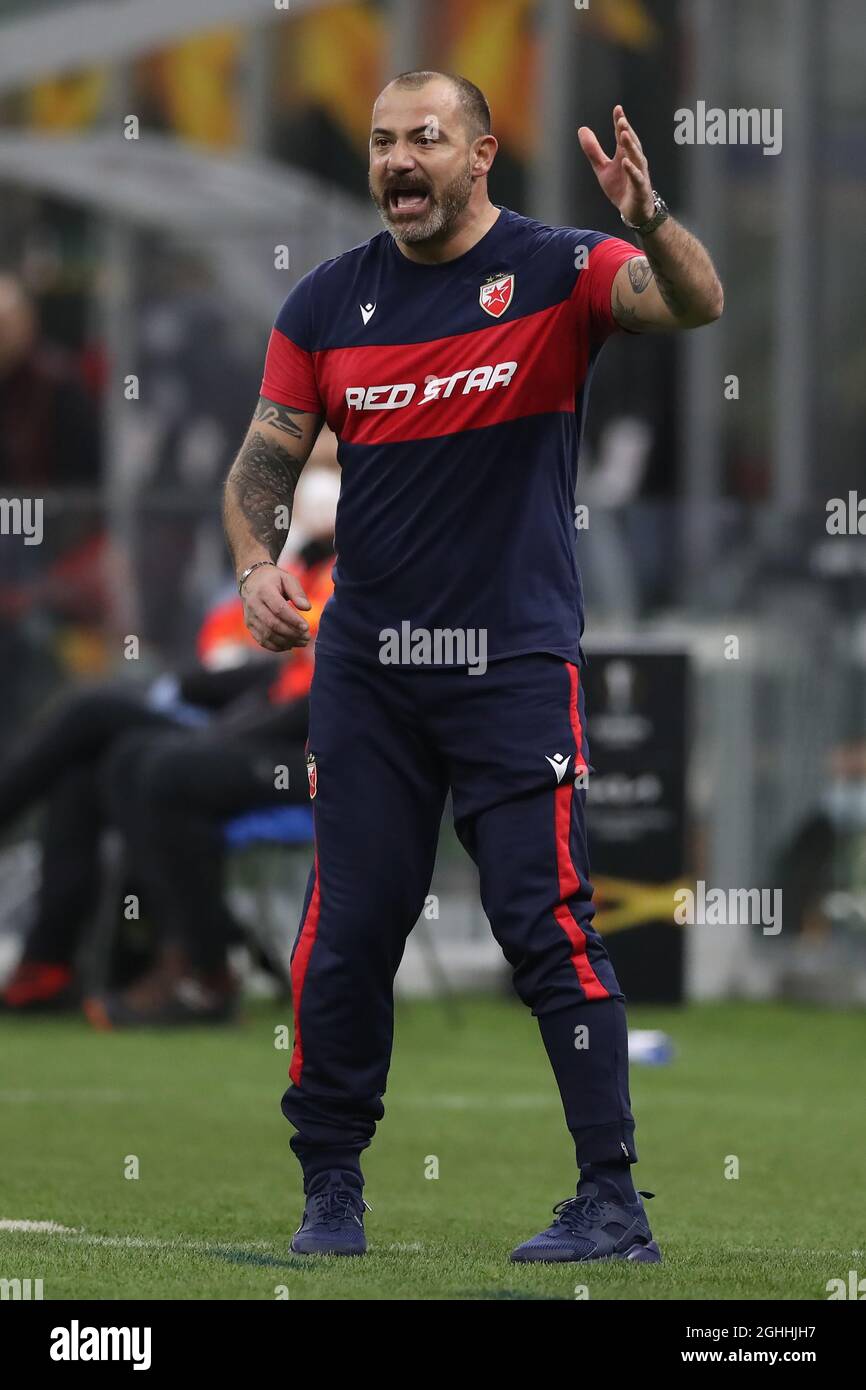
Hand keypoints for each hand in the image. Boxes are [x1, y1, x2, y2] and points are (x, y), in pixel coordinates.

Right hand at [241, 564, 311, 651]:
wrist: (251, 580)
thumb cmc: (274, 580)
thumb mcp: (287, 579)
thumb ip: (298, 592)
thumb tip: (307, 608)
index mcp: (264, 590)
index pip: (279, 609)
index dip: (293, 620)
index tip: (306, 627)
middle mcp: (254, 604)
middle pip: (273, 624)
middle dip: (292, 633)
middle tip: (307, 637)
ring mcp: (250, 616)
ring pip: (267, 635)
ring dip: (286, 641)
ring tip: (302, 642)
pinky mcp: (249, 625)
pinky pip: (262, 640)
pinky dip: (276, 646)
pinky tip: (289, 645)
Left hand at [578, 105, 654, 226]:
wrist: (633, 211)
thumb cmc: (620, 188)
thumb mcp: (602, 168)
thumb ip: (593, 150)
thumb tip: (581, 129)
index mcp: (625, 155)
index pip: (622, 136)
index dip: (620, 123)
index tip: (617, 109)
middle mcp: (634, 161)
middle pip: (631, 143)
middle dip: (626, 131)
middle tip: (621, 119)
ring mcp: (639, 174)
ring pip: (636, 157)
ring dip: (630, 146)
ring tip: (623, 134)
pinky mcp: (640, 188)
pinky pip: (637, 178)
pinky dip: (632, 170)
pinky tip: (625, 162)